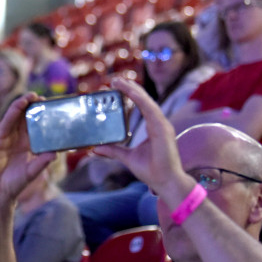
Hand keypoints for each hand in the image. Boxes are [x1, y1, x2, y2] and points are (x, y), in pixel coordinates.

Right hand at [0, 93, 55, 212]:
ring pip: (16, 118)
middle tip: (44, 98)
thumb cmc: (14, 184)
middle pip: (26, 119)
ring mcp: (7, 138)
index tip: (52, 108)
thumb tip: (55, 153)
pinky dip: (13, 112)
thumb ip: (42, 162)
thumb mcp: (32, 172)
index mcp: (28, 146)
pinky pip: (6, 122)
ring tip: (32, 95)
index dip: (43, 118)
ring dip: (23, 105)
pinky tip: (19, 104)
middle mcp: (18, 140)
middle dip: (34, 108)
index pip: (37, 128)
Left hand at [93, 77, 185, 199]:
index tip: (116, 87)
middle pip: (144, 100)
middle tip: (114, 80)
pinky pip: (150, 109)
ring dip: (132, 90)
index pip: (142, 106)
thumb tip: (95, 148)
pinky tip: (130, 92)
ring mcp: (163, 125)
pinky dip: (140, 99)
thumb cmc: (152, 171)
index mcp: (154, 127)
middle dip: (130, 88)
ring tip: (119, 82)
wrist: (166, 182)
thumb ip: (113, 151)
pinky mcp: (163, 129)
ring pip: (146, 101)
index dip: (130, 95)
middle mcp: (159, 123)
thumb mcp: (127, 158)